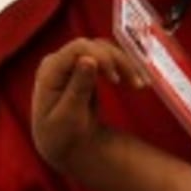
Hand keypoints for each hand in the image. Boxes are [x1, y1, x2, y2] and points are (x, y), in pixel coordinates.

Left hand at [31, 38, 144, 173]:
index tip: (116, 80)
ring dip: (124, 64)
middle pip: (94, 47)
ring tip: (140, 85)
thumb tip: (89, 59)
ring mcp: (71, 61)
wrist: (61, 144)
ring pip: (104, 50)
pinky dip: (122, 68)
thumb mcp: (69, 116)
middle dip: (118, 62)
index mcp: (50, 69)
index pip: (78, 49)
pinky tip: (134, 82)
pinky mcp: (83, 66)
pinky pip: (107, 58)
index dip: (102, 57)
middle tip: (137, 85)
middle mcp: (59, 60)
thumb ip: (78, 88)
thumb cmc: (60, 134)